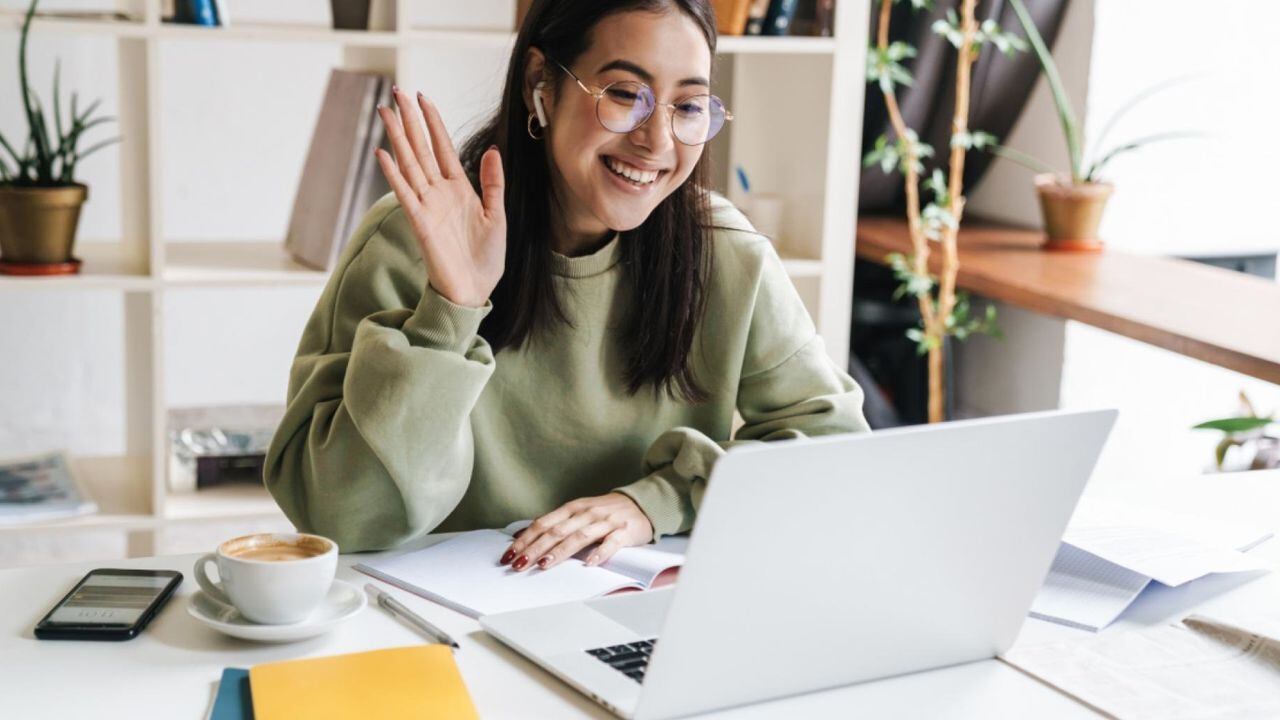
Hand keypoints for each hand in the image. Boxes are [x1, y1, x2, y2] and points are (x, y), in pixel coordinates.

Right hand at [375, 88, 505, 307]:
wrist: (474, 291)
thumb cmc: (485, 258)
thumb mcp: (496, 215)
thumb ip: (492, 183)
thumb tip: (493, 150)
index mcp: (459, 189)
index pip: (443, 147)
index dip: (434, 122)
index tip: (424, 97)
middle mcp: (439, 193)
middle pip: (421, 148)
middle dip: (410, 120)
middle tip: (397, 91)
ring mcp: (427, 206)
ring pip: (409, 164)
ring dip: (397, 138)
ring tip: (385, 112)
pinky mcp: (420, 223)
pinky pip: (405, 195)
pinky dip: (394, 174)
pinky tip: (383, 153)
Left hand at [500, 493, 654, 571]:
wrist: (642, 503)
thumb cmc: (606, 511)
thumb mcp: (579, 512)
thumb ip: (556, 523)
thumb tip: (524, 534)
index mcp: (573, 508)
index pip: (544, 523)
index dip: (525, 539)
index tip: (510, 554)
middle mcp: (587, 513)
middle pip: (556, 531)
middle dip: (535, 548)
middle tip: (518, 564)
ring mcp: (606, 522)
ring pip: (579, 537)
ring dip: (560, 551)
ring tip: (544, 564)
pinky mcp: (624, 532)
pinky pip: (611, 543)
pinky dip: (600, 553)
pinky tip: (589, 563)